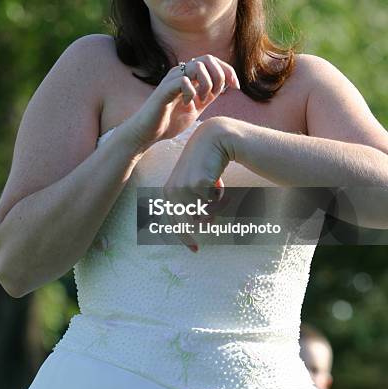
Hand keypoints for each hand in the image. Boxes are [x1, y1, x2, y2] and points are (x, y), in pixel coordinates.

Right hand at [126, 56, 238, 148]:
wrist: (148, 132)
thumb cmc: (170, 120)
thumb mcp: (197, 106)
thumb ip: (209, 95)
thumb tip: (227, 84)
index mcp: (189, 75)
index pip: (213, 61)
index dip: (228, 71)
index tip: (236, 87)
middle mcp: (180, 73)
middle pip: (208, 58)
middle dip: (220, 75)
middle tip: (218, 94)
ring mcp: (172, 79)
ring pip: (197, 66)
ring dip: (206, 84)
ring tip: (202, 99)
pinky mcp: (164, 89)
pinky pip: (183, 81)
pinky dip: (191, 92)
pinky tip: (188, 104)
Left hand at [163, 118, 232, 251]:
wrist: (214, 139)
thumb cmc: (207, 162)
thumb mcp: (194, 181)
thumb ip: (193, 202)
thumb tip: (203, 223)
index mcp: (169, 192)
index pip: (174, 221)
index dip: (185, 237)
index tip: (196, 250)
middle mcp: (172, 191)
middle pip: (191, 222)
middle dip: (208, 218)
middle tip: (217, 203)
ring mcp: (184, 188)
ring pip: (205, 213)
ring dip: (216, 205)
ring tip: (217, 186)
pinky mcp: (196, 185)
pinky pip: (213, 203)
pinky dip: (220, 195)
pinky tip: (218, 179)